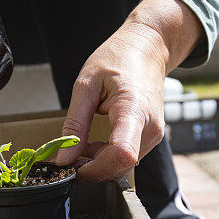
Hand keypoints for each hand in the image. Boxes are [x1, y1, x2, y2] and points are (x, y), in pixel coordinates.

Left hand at [56, 0, 202, 181]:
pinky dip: (107, 156)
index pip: (122, 154)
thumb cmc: (119, 59)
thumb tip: (64, 158)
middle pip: (120, 165)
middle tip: (68, 157)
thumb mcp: (86, 85)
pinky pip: (127, 157)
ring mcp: (154, 134)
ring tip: (80, 145)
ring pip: (123, 165)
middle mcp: (150, 127)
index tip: (73, 166)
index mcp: (134, 109)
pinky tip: (94, 144)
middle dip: (91, 168)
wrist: (147, 49)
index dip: (95, 168)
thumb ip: (74, 124)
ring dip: (98, 162)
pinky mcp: (151, 137)